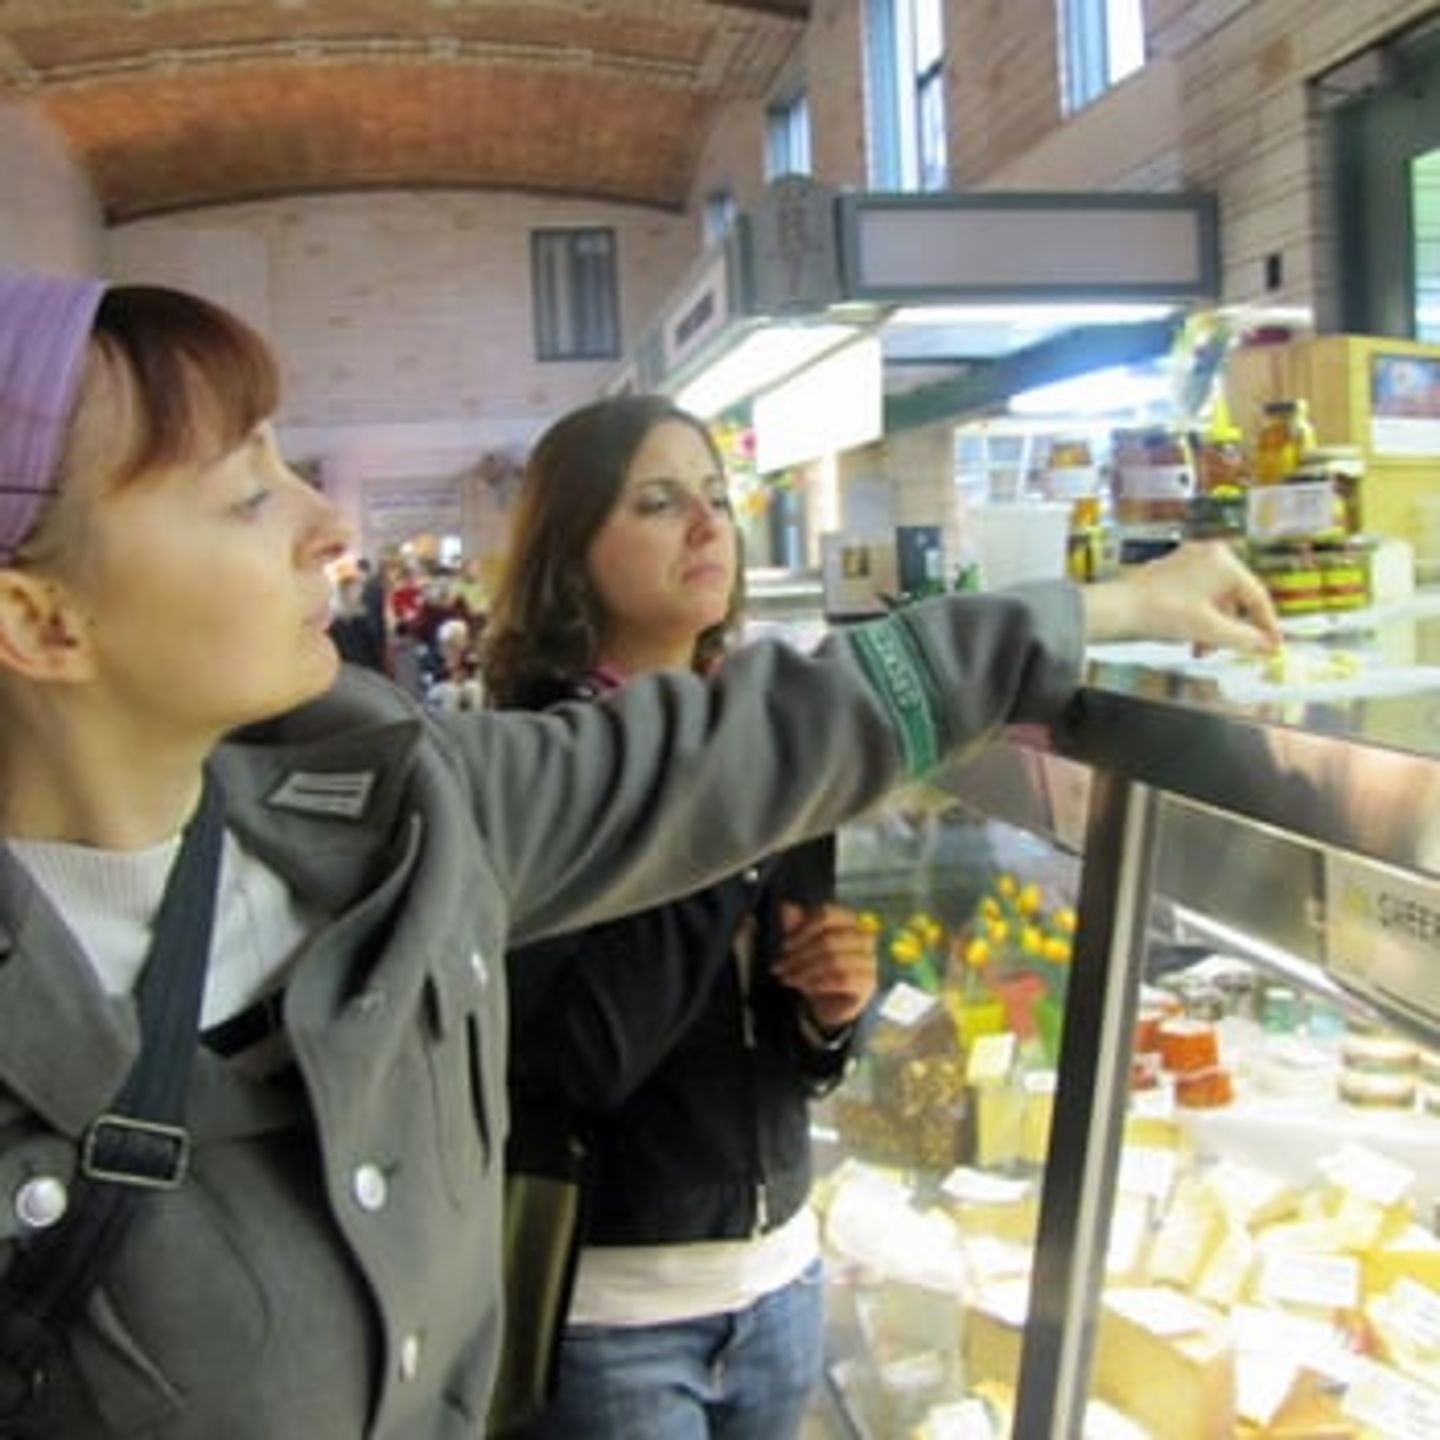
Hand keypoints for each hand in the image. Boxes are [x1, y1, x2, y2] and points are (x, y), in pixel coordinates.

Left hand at [772, 902, 877, 1032]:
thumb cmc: (819, 970)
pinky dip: (819, 983)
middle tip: (781, 966)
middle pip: (829, 939)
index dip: (803, 928)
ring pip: (834, 960)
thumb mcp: (803, 947)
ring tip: (788, 978)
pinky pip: (842, 980)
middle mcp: (866, 937)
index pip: (827, 915)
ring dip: (805, 970)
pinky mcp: (869, 983)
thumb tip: (786, 906)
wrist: (831, 1004)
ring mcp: (870, 960)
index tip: (785, 946)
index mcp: (850, 920)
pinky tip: (805, 987)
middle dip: (800, 954)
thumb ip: (797, 926)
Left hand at [1081, 540, 1281, 654]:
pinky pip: (1197, 597)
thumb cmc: (1162, 613)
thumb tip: (1267, 646)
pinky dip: (1198, 618)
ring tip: (1201, 651)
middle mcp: (1208, 554)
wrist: (1115, 608)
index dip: (1267, 625)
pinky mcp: (1171, 572)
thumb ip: (1244, 639)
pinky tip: (1190, 638)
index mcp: (1223, 561)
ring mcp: (1188, 561)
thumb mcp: (1209, 630)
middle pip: (1235, 598)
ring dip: (1213, 628)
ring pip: (1215, 600)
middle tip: (1230, 651)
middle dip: (1232, 630)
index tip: (1274, 647)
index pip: (1257, 596)